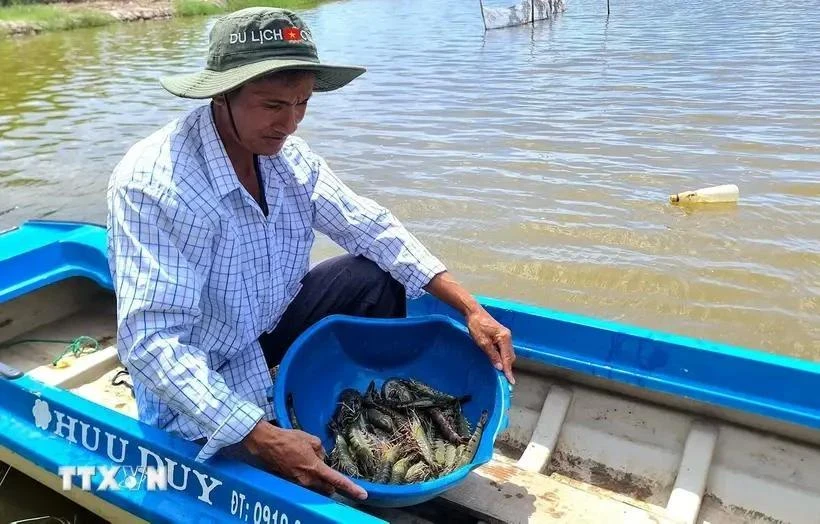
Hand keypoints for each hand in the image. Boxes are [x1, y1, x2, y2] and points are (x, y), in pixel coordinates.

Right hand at [243, 421, 366, 499]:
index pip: (337, 481)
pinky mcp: (290, 482)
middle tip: (328, 472)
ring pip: (316, 486)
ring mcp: (298, 483)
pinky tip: (299, 462)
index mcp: (315, 468)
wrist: (267, 443)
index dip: (351, 488)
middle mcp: (308, 480)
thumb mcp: (311, 439)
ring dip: (318, 479)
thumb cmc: (289, 439)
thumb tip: (322, 458)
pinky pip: (305, 482)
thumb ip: (321, 451)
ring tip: (308, 461)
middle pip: (327, 488)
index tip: (363, 495)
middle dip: (331, 484)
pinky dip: (307, 476)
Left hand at [466, 306, 515, 383]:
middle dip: (508, 367)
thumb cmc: (476, 325)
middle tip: (505, 379)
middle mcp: (508, 337)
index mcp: (504, 337)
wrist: (473, 312)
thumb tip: (499, 367)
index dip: (508, 370)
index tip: (510, 381)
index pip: (507, 358)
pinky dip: (502, 356)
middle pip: (510, 356)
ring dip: (505, 362)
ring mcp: (505, 335)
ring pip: (508, 353)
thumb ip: (492, 355)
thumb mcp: (482, 342)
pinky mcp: (501, 335)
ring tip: (501, 372)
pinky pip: (504, 349)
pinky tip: (498, 361)